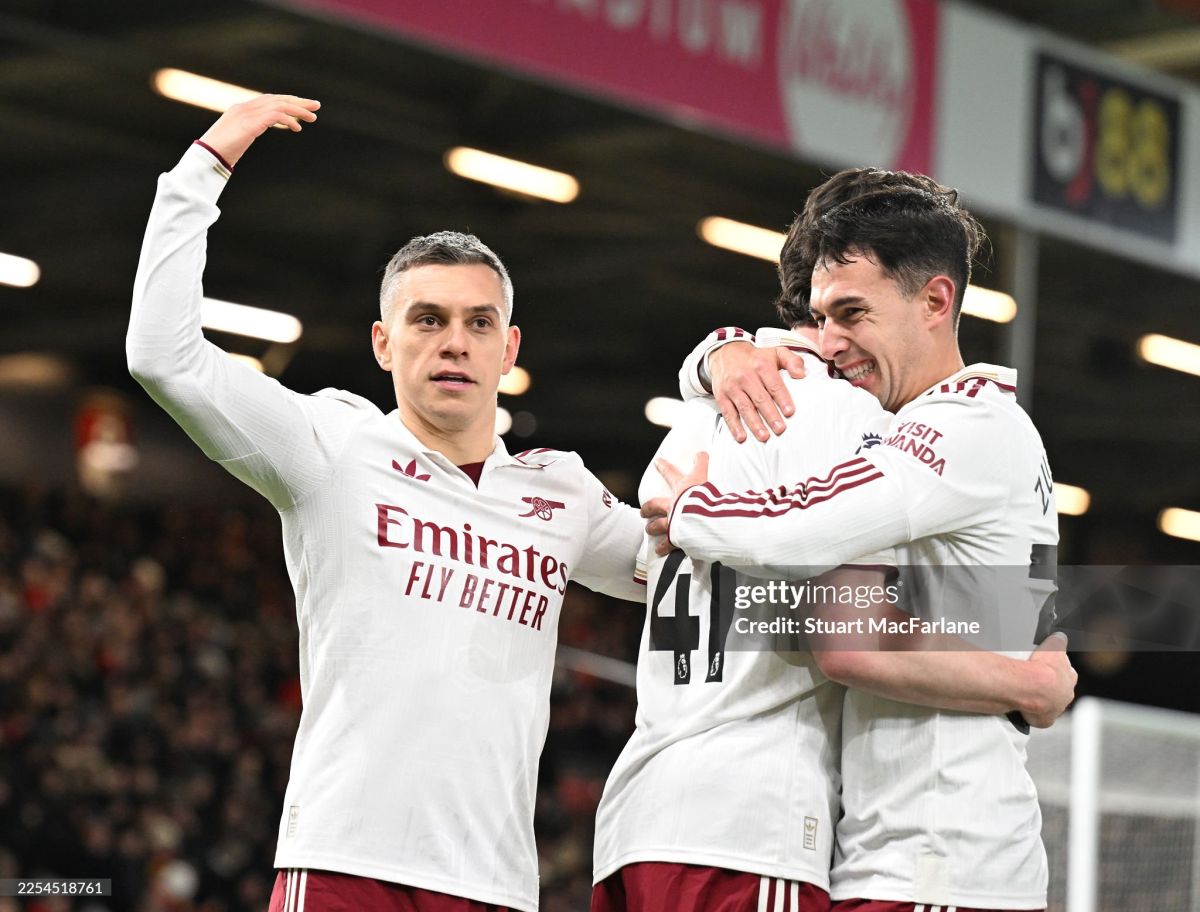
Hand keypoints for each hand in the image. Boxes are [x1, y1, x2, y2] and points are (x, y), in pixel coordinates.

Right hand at [198, 94, 320, 167]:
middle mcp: (244, 107)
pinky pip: (275, 116)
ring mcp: (246, 114)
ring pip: (278, 105)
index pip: (269, 100)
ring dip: (298, 110)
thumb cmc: (218, 152)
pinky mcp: (250, 123)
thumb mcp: (236, 138)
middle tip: (316, 105)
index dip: (287, 102)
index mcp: (241, 109)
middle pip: (276, 99)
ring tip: (313, 118)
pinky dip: (288, 120)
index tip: (303, 107)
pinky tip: (298, 128)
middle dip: (298, 101)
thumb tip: (253, 131)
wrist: (206, 156)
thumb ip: (247, 131)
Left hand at [641, 453, 709, 555]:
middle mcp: (673, 505)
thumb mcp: (705, 475)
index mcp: (682, 489)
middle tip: (644, 510)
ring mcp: (673, 522)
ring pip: (658, 525)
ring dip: (652, 527)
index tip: (657, 462)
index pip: (671, 474)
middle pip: (656, 504)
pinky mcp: (676, 537)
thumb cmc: (706, 496)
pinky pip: (668, 544)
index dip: (664, 467)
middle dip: (649, 507)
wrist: (704, 518)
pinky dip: (663, 548)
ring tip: (649, 530)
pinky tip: (659, 552)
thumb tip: (702, 451)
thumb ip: (703, 463)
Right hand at [709, 342, 804, 442]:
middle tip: (780, 429)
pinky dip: (734, 426)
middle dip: (770, 415)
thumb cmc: (755, 358)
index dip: (782, 399)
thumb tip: (801, 374)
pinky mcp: (722, 395)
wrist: (725, 352)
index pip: (774, 384)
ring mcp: (732, 387)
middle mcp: (745, 376)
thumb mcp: (775, 352)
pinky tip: (741, 436)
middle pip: (760, 398)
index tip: (790, 412)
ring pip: (745, 407)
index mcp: (761, 365)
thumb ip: (792, 360)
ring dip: (754, 423)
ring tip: (764, 436)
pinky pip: (728, 412)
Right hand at [1023, 633, 1076, 727]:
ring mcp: (1056, 708)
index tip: (1045, 667)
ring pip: (1050, 703)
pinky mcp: (1045, 720)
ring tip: (1026, 692)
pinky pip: (1039, 717)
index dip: (1055, 669)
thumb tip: (1060, 636)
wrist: (1033, 688)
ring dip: (1040, 699)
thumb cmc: (1043, 668)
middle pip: (1058, 689)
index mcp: (1069, 676)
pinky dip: (1032, 713)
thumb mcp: (1053, 645)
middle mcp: (1066, 693)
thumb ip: (1058, 641)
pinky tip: (1024, 706)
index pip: (1066, 672)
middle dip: (1049, 686)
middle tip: (1034, 679)